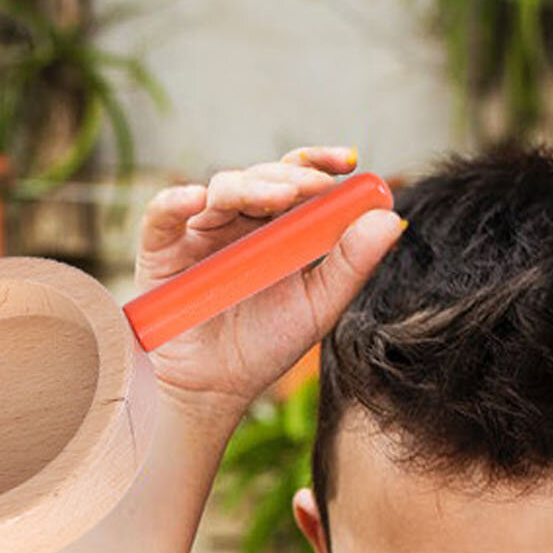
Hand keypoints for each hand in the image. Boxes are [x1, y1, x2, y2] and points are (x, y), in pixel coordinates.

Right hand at [134, 147, 403, 430]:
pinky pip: (163, 215)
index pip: (299, 177)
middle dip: (288, 176)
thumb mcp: (317, 308)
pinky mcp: (161, 250)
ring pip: (221, 188)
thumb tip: (392, 217)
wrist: (214, 391)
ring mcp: (199, 232)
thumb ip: (353, 264)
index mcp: (277, 226)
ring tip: (271, 200)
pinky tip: (197, 200)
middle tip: (308, 189)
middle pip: (263, 176)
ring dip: (247, 186)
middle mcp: (239, 221)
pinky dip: (176, 202)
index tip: (347, 163)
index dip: (320, 162)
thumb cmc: (264, 348)